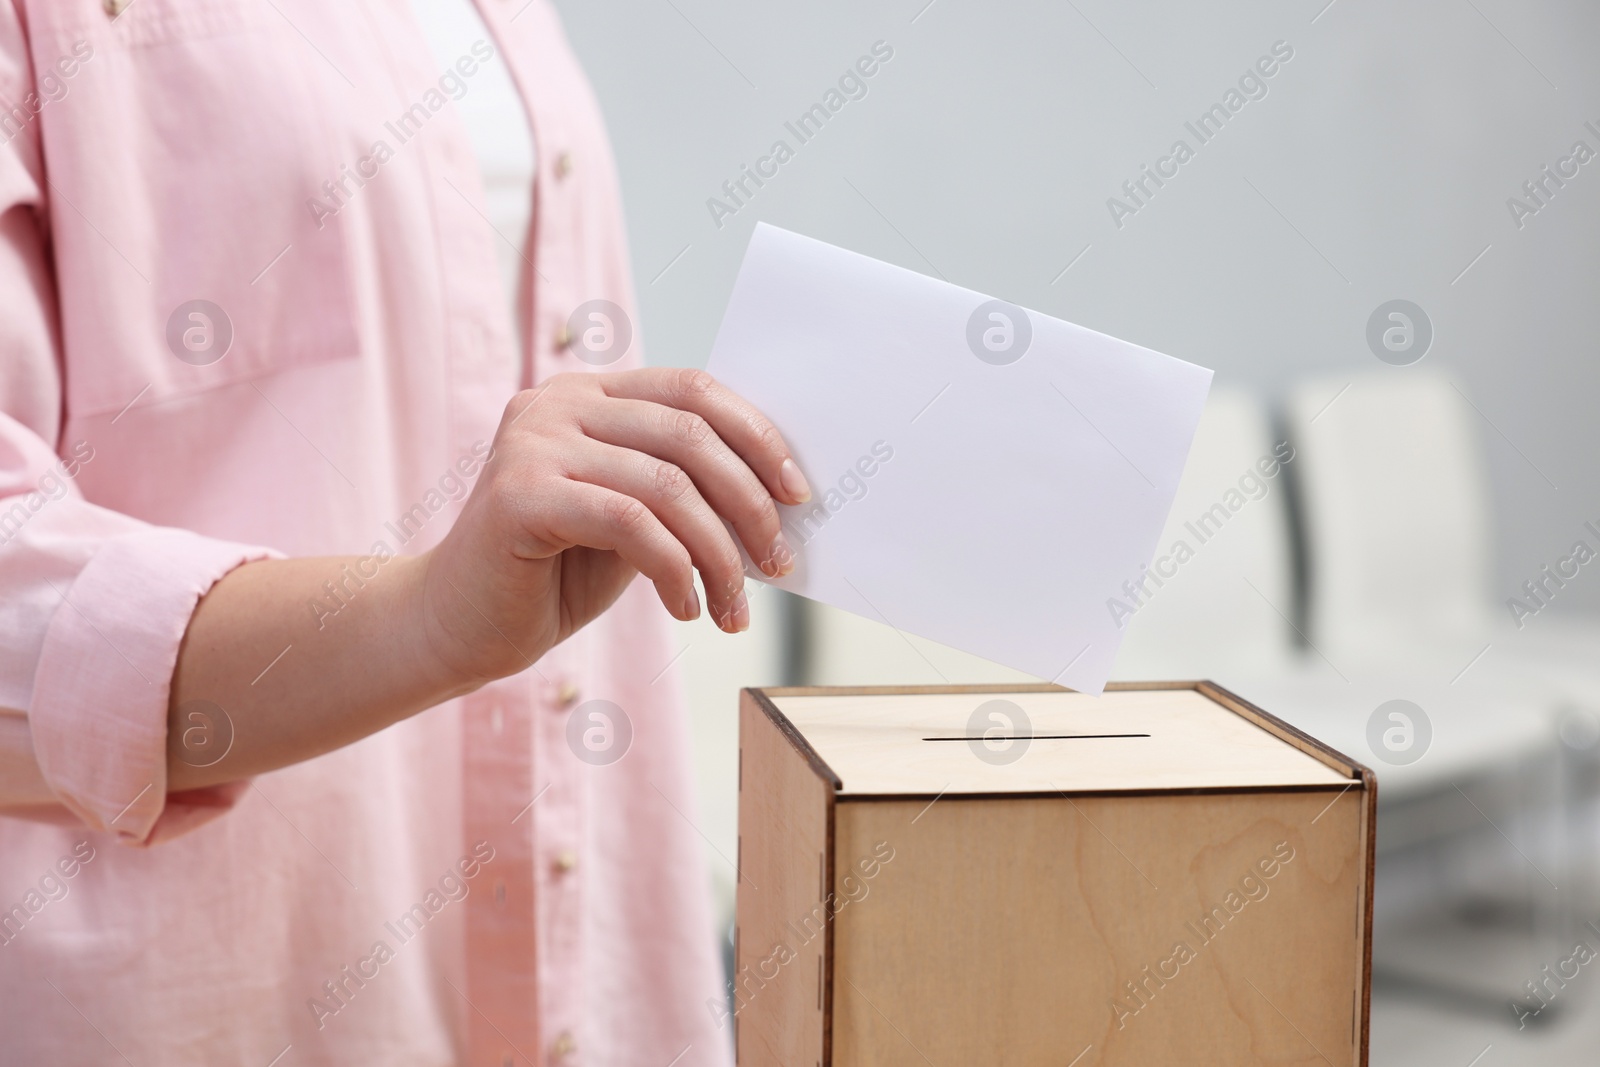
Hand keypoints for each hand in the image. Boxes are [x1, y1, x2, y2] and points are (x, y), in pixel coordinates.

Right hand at [409, 368, 811, 688]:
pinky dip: (674, 570)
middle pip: (688, 434)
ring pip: (667, 485)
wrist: (459, 625)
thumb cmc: (554, 573)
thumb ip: (683, 489)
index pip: (692, 390)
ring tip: (731, 606)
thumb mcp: (634, 517)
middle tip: (778, 562)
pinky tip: (684, 607)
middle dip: (749, 504)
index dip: (756, 436)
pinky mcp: (518, 493)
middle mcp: (558, 401)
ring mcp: (533, 441)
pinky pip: (630, 522)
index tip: (797, 493)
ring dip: (718, 554)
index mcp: (590, 392)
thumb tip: (778, 497)